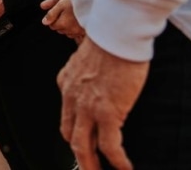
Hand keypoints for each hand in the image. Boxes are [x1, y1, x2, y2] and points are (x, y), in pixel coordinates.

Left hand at [41, 0, 84, 42]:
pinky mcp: (86, 32)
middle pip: (60, 29)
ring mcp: (79, 32)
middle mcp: (70, 30)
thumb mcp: (61, 4)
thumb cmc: (76, 1)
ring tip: (73, 15)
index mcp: (62, 23)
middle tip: (66, 12)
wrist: (93, 2)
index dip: (53, 18)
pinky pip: (77, 34)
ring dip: (68, 26)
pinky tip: (78, 20)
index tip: (58, 11)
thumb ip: (51, 14)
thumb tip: (44, 22)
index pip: (52, 25)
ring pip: (68, 32)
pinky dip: (75, 28)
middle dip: (60, 22)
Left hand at [58, 36, 148, 169]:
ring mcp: (88, 107)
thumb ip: (90, 74)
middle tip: (88, 166)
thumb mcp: (90, 58)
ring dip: (91, 164)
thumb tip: (101, 81)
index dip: (74, 131)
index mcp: (67, 82)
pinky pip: (109, 145)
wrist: (117, 33)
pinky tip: (125, 168)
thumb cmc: (110, 40)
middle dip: (79, 155)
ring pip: (82, 146)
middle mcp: (72, 97)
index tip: (83, 142)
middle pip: (69, 135)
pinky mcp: (107, 112)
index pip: (66, 115)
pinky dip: (117, 161)